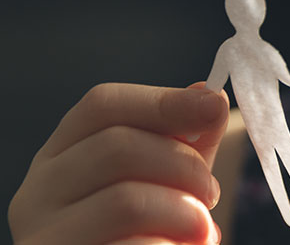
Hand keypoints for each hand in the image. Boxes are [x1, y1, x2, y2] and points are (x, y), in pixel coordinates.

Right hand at [9, 83, 228, 244]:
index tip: (214, 107)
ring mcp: (43, 235)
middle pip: (117, 146)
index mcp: (61, 157)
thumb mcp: (166, 179)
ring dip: (184, 212)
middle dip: (184, 164)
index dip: (164, 101)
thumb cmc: (148, 231)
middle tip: (211, 193)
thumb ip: (187, 139)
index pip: (101, 107)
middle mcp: (39, 192)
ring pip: (125, 201)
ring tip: (204, 229)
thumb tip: (208, 94)